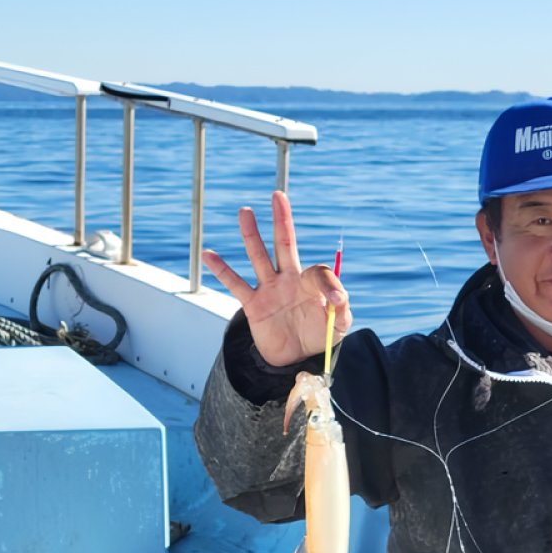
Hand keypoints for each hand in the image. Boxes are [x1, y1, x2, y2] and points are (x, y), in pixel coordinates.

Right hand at [204, 191, 350, 366]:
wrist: (297, 357)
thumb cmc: (320, 334)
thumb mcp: (340, 324)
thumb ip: (341, 309)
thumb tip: (337, 298)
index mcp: (312, 283)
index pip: (319, 272)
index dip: (328, 285)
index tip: (335, 302)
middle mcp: (289, 279)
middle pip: (285, 245)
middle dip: (282, 221)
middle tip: (278, 196)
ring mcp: (270, 289)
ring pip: (259, 256)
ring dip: (252, 235)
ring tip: (246, 212)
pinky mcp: (254, 304)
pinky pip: (236, 284)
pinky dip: (222, 270)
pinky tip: (210, 254)